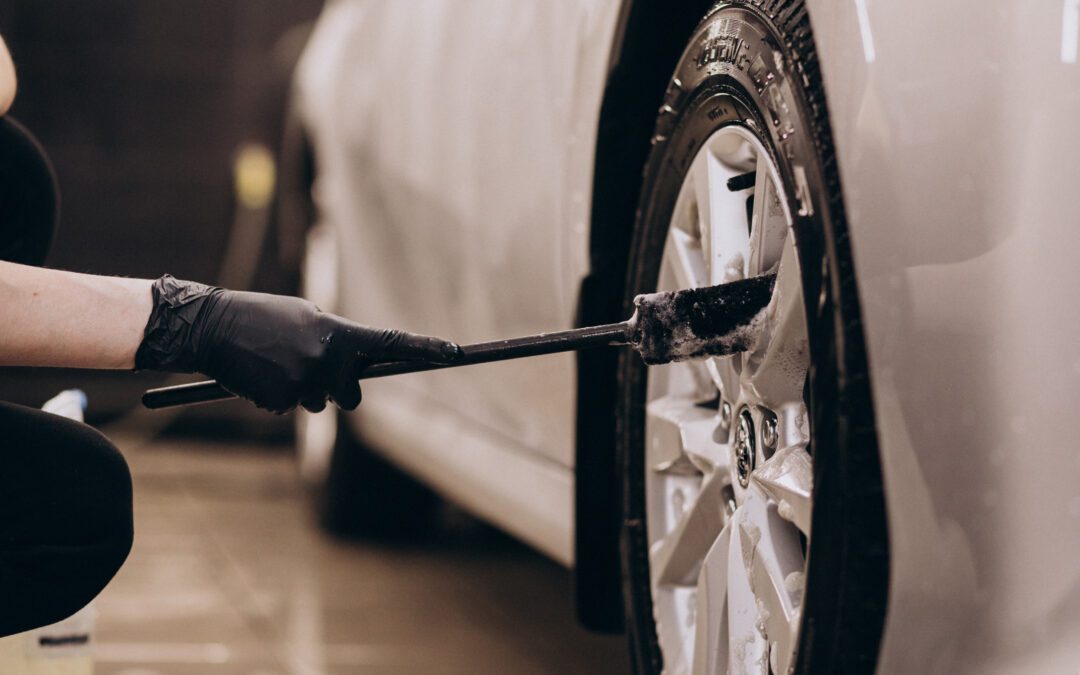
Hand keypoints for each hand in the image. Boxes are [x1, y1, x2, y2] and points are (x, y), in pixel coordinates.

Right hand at [135, 276, 460, 412]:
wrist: (212, 326)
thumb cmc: (261, 316)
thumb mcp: (306, 317)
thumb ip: (336, 339)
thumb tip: (353, 364)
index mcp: (339, 333)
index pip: (392, 342)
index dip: (426, 348)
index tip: (455, 351)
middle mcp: (329, 360)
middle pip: (351, 394)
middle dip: (335, 387)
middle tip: (306, 365)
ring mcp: (307, 383)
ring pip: (320, 403)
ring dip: (303, 390)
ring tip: (275, 364)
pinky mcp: (283, 402)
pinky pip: (291, 408)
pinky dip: (278, 397)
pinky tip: (261, 376)